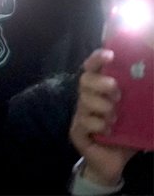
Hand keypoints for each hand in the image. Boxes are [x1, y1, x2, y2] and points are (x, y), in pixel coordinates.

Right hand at [69, 48, 134, 187]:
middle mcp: (86, 99)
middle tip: (117, 93)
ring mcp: (79, 115)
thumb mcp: (136, 116)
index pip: (92, 69)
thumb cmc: (124, 135)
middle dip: (101, 83)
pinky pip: (84, 122)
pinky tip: (109, 131)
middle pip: (85, 81)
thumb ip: (142, 102)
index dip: (97, 59)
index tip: (110, 55)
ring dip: (103, 107)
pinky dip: (99, 125)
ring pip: (85, 101)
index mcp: (99, 92)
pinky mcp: (77, 131)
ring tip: (115, 118)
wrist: (111, 164)